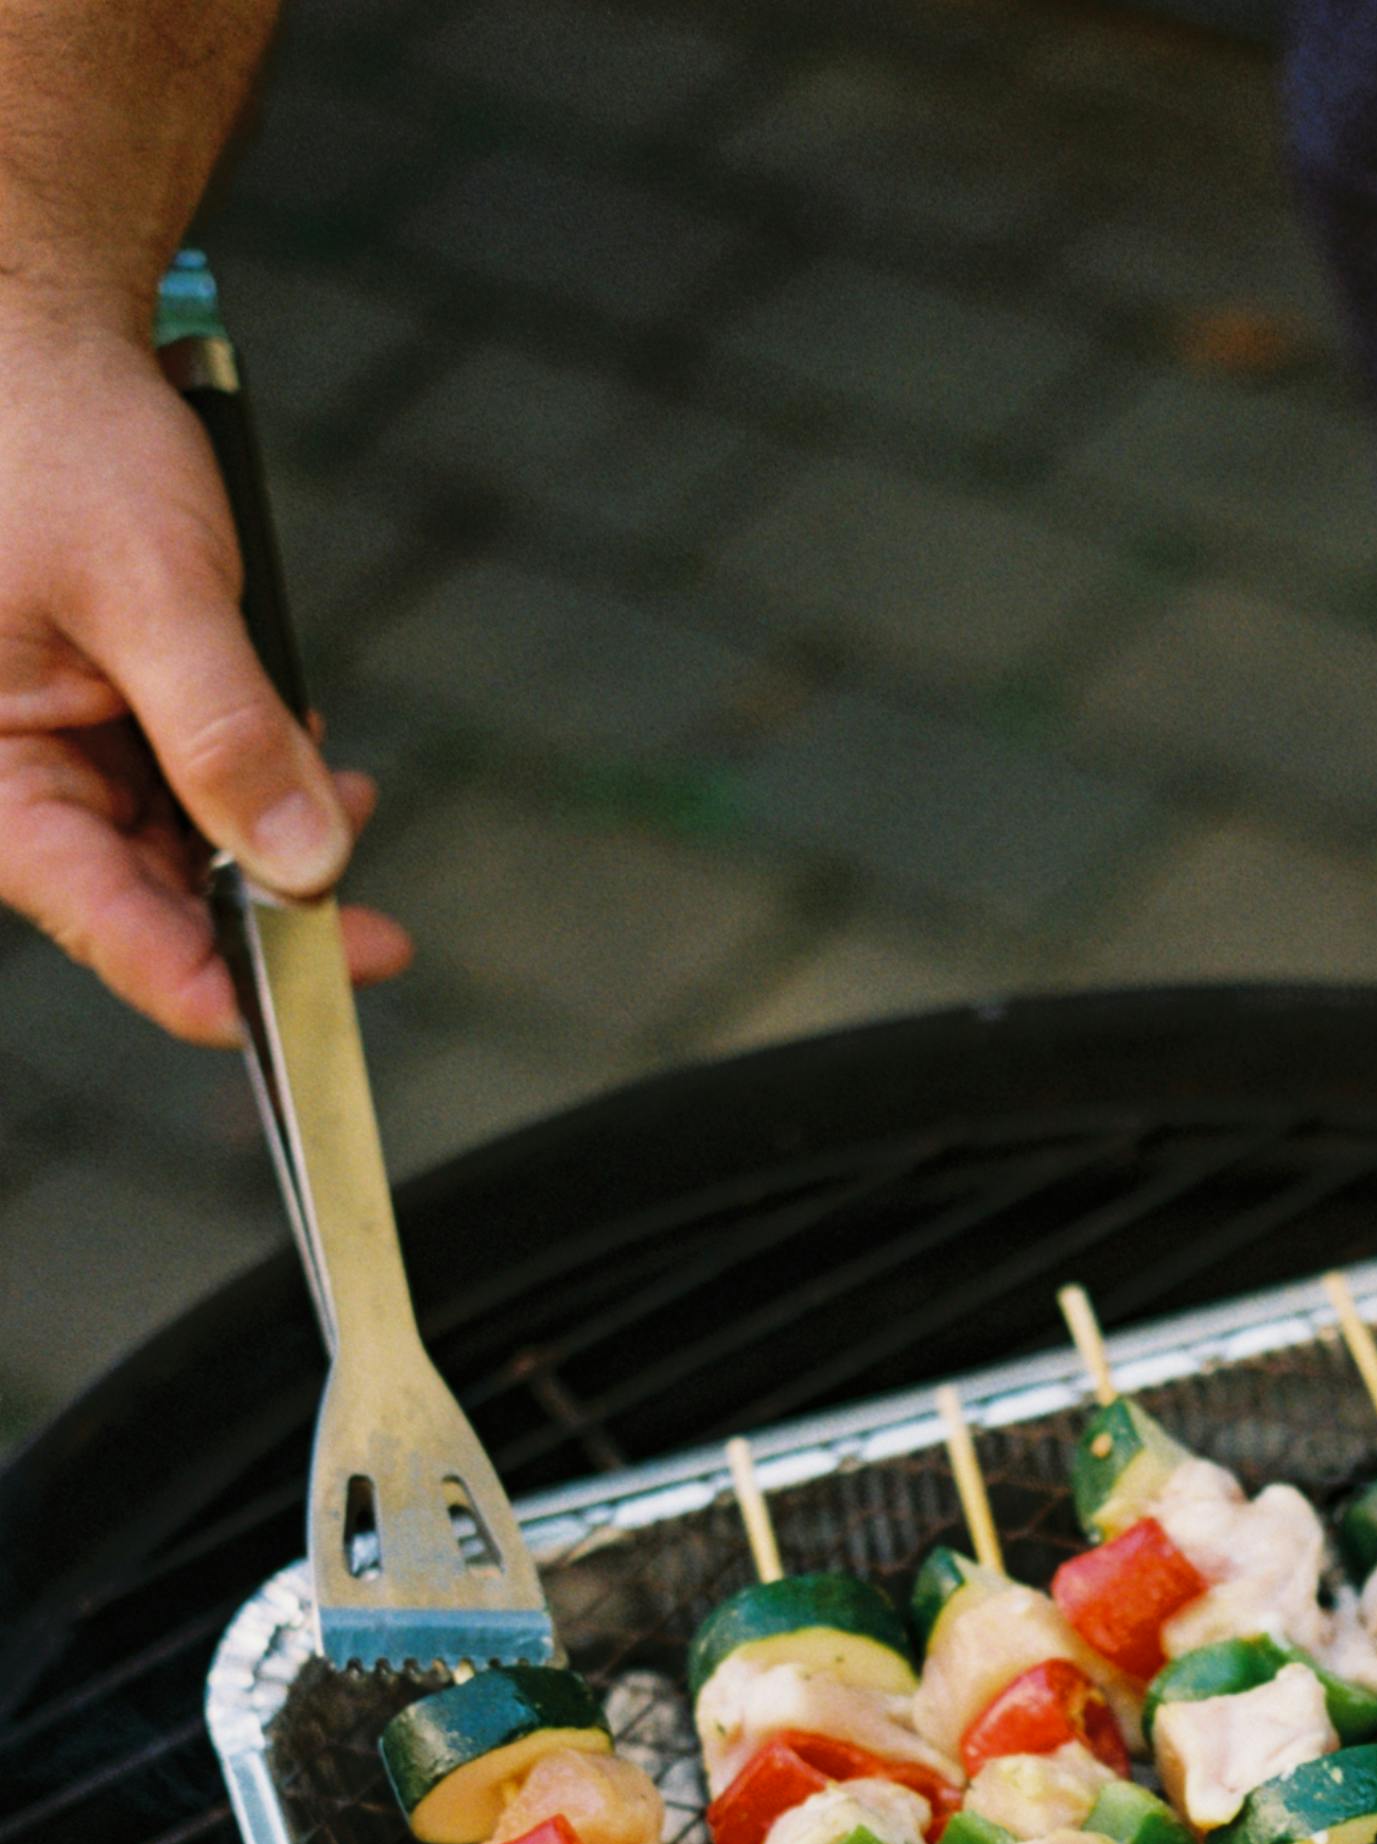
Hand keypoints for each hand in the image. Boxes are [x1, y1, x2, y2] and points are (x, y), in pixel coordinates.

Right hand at [0, 310, 410, 1041]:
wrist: (38, 342)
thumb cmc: (55, 437)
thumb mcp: (150, 586)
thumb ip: (225, 731)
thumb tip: (307, 864)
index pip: (110, 932)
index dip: (220, 988)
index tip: (318, 1008)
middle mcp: (20, 788)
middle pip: (158, 912)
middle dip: (269, 914)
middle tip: (380, 933)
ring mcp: (65, 762)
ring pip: (189, 861)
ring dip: (275, 847)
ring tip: (347, 806)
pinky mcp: (108, 729)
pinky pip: (196, 795)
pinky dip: (260, 786)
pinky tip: (313, 761)